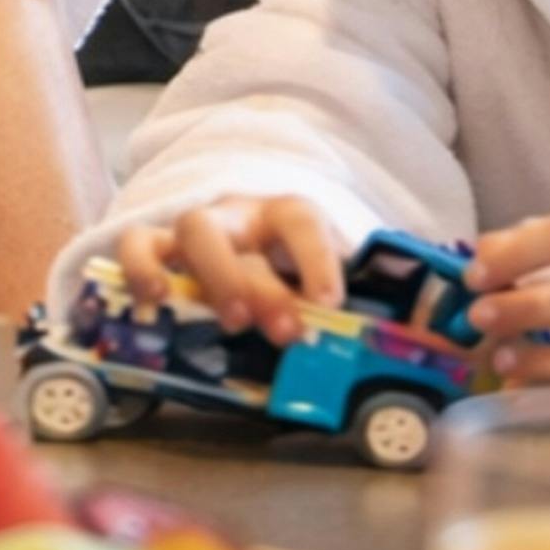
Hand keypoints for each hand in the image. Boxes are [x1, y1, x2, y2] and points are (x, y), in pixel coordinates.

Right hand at [107, 196, 348, 345]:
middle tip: (284, 332)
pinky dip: (140, 270)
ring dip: (213, 276)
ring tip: (231, 321)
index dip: (316, 258)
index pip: (300, 220)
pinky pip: (135, 244)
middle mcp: (237, 217)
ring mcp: (194, 230)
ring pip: (193, 229)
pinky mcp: (157, 247)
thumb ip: (368, 304)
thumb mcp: (327, 282)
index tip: (329, 304)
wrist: (251, 253)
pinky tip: (153, 304)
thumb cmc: (290, 274)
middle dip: (259, 284)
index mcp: (284, 217)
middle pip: (242, 232)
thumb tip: (414, 330)